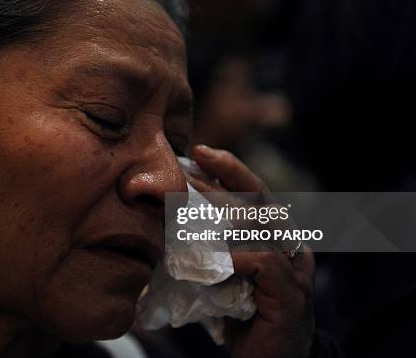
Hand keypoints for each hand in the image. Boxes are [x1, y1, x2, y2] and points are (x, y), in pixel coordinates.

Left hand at [189, 144, 314, 357]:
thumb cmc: (241, 316)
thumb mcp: (224, 272)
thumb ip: (212, 245)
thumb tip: (172, 216)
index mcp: (278, 236)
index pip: (256, 191)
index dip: (230, 169)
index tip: (199, 152)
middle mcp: (293, 246)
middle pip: (258, 201)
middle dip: (217, 185)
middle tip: (183, 175)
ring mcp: (296, 270)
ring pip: (261, 226)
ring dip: (221, 215)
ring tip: (186, 209)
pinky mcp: (291, 296)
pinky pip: (264, 263)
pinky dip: (235, 256)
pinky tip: (211, 257)